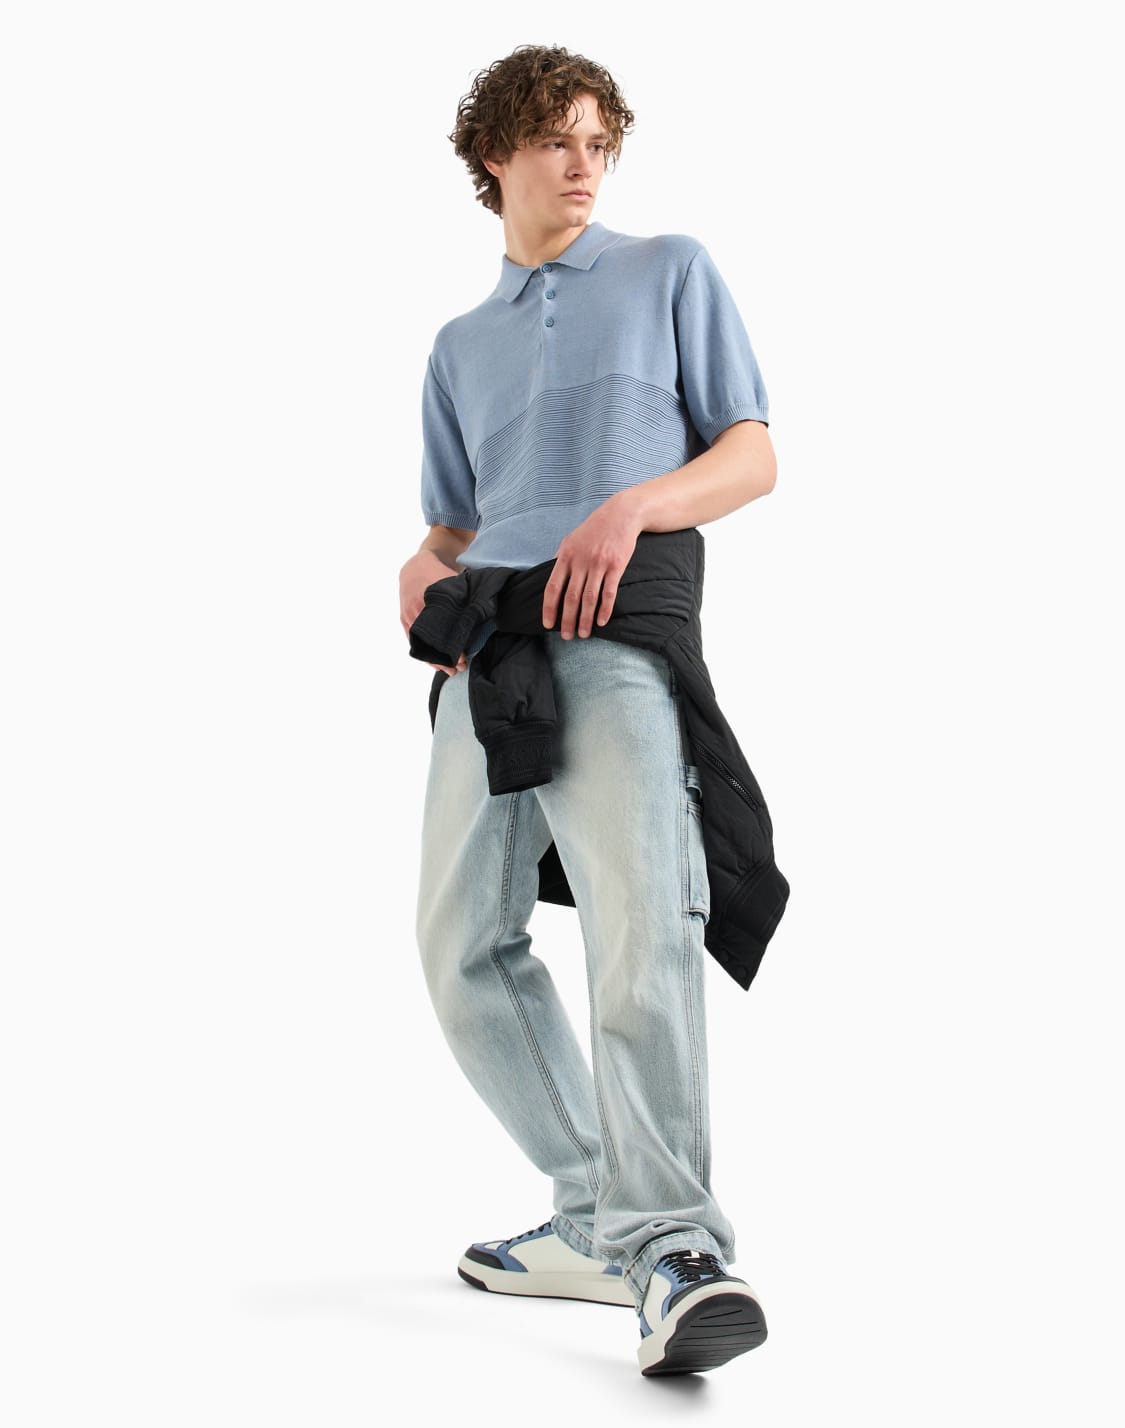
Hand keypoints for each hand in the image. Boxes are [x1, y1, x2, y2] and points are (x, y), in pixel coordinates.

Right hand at [400, 550, 467, 675]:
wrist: (415, 566)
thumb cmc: (437, 573)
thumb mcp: (451, 581)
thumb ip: (462, 598)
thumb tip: (480, 613)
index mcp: (428, 601)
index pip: (442, 631)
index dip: (452, 646)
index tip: (463, 656)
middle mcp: (416, 610)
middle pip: (431, 641)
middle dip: (445, 657)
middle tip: (461, 667)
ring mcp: (408, 616)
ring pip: (422, 645)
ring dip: (435, 660)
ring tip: (450, 671)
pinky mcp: (404, 620)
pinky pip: (414, 642)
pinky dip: (425, 654)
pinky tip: (435, 664)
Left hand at [541, 492, 641, 638]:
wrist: (621, 514)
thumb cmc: (595, 529)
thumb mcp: (571, 539)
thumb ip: (560, 559)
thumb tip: (549, 576)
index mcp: (566, 556)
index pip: (553, 587)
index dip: (549, 608)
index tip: (548, 624)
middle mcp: (580, 561)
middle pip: (570, 597)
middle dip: (567, 620)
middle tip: (567, 636)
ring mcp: (598, 564)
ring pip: (588, 598)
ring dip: (585, 619)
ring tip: (583, 634)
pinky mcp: (616, 566)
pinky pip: (609, 592)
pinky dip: (604, 609)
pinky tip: (601, 622)